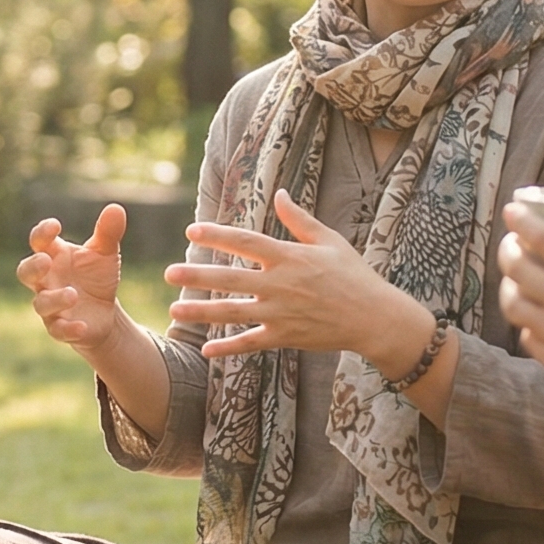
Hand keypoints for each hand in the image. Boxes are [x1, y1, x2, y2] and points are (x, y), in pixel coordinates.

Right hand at [19, 204, 129, 351]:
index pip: (39, 241)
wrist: (105, 311)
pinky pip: (57, 330)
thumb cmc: (97, 276)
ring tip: (74, 294)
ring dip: (54, 299)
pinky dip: (67, 328)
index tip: (55, 226)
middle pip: (25, 272)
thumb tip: (116, 207)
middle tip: (46, 261)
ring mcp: (51, 305)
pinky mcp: (60, 327)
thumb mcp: (105, 253)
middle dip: (33, 267)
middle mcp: (46, 280)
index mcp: (54, 256)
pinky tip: (81, 326)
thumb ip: (108, 233)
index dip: (42, 233)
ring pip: (40, 303)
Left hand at [169, 189, 430, 372]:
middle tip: (168, 274)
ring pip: (234, 313)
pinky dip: (229, 348)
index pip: (246, 243)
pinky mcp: (285, 336)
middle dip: (197, 277)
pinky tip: (206, 350)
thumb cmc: (354, 274)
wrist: (375, 318)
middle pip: (231, 279)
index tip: (192, 231)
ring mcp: (281, 313)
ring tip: (174, 311)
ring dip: (202, 313)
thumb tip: (280, 193)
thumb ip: (300, 219)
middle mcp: (280, 285)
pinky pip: (251, 343)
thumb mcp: (330, 241)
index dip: (218, 235)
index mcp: (289, 258)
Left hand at [499, 207, 543, 414]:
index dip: (523, 221)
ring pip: (513, 304)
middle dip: (507, 249)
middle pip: (517, 268)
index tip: (513, 210)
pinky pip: (526, 337)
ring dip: (509, 286)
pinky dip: (526, 323)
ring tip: (515, 279)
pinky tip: (533, 316)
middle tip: (512, 243)